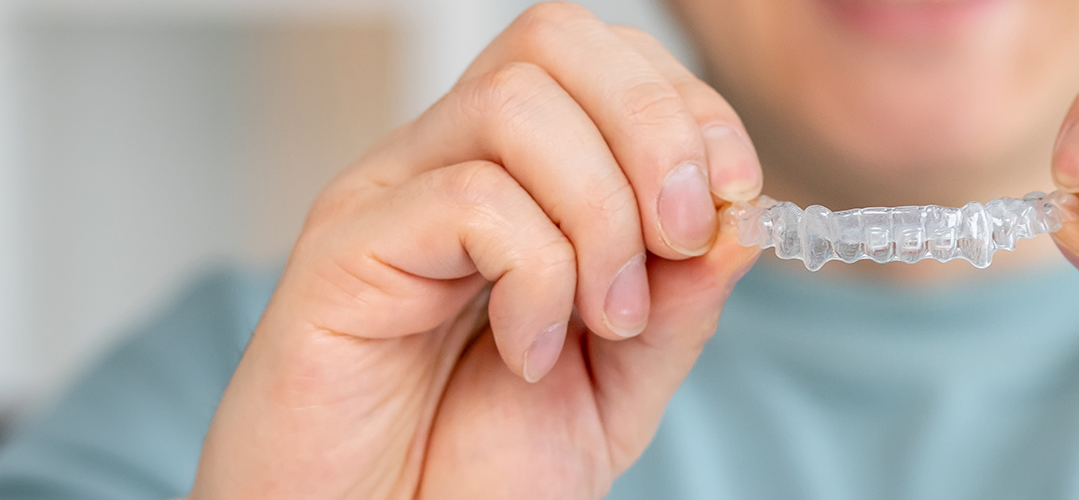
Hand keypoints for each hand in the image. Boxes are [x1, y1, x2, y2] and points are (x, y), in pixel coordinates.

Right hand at [189, 3, 761, 497]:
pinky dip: (535, 276)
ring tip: (604, 322)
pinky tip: (526, 353)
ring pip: (516, 104)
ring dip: (600, 214)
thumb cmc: (471, 471)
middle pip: (556, 39)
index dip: (690, 109)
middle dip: (656, 129)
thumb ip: (681, 299)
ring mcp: (386, 198)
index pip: (606, 58)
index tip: (732, 204)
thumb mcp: (620, 383)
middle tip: (680, 244)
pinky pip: (467, 198)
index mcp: (516, 178)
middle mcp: (443, 163)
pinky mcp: (340, 253)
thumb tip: (738, 214)